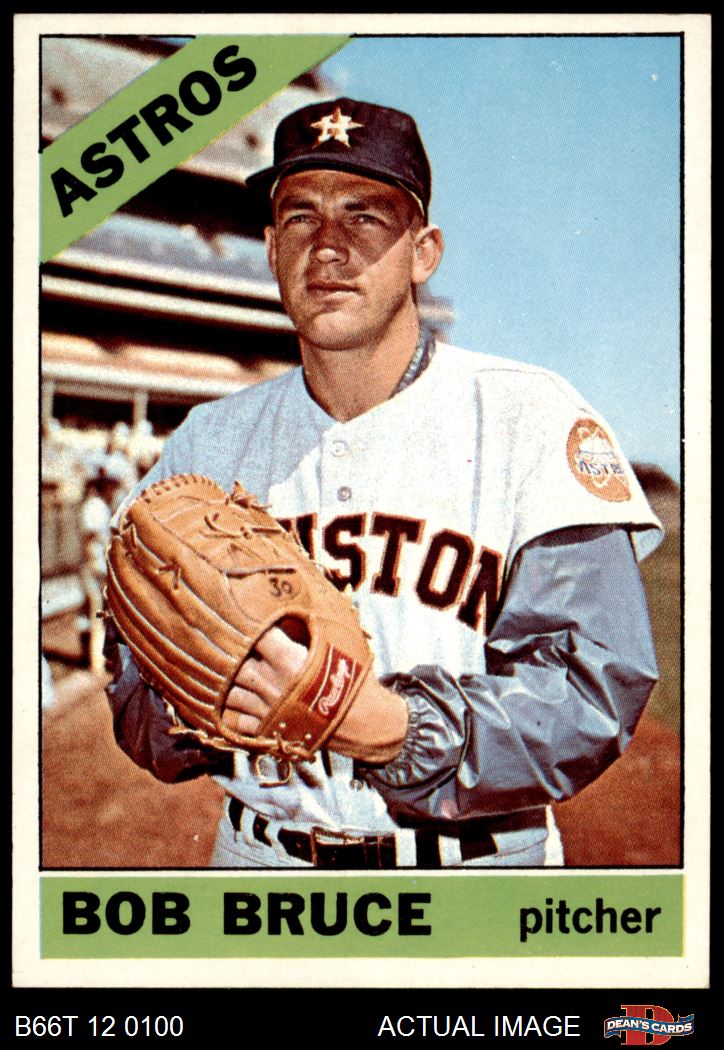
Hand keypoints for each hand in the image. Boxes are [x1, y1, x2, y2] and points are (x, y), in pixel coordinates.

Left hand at [223, 626, 407, 764]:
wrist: (364, 723)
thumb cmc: (353, 679)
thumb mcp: (339, 644)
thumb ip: (310, 627)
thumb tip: (291, 608)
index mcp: (289, 660)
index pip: (254, 634)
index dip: (243, 622)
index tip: (235, 612)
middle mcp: (272, 684)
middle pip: (233, 663)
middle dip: (225, 651)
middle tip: (216, 639)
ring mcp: (266, 709)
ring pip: (227, 693)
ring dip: (220, 681)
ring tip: (214, 669)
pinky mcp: (265, 731)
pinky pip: (233, 722)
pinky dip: (224, 712)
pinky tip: (218, 700)